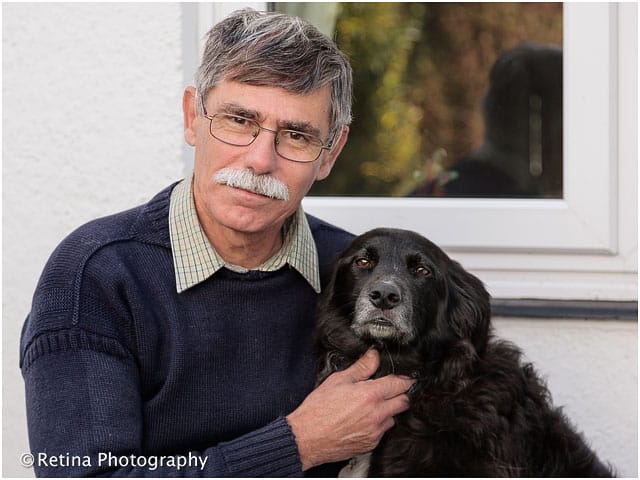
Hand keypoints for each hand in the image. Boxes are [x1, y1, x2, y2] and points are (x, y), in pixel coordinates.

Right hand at [286, 349, 413, 470]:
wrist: (306, 438)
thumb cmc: (318, 410)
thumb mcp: (338, 380)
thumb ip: (361, 367)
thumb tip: (374, 356)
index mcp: (370, 395)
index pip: (400, 384)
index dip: (403, 379)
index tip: (402, 377)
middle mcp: (377, 414)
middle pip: (404, 402)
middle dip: (400, 394)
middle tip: (388, 390)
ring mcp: (375, 432)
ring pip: (394, 418)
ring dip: (388, 411)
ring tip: (369, 407)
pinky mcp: (371, 444)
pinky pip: (383, 432)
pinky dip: (377, 425)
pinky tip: (362, 420)